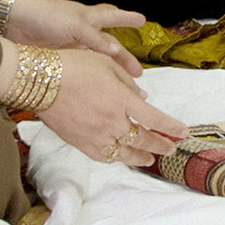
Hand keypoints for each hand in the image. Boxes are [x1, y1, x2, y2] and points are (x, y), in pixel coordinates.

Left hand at [3, 0, 148, 76]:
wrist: (10, 22)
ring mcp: (70, 47)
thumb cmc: (44, 15)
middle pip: (108, 45)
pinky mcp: (57, 59)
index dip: (127, 19)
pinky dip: (89, 76)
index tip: (143, 20)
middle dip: (123, 57)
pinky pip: (80, 69)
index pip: (113, 17)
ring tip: (120, 85)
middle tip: (139, 72)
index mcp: (88, 17)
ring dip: (108, 71)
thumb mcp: (74, 24)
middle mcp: (82, 32)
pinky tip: (94, 84)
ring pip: (95, 60)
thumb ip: (95, 39)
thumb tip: (116, 51)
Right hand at [37, 49, 188, 167]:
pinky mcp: (79, 142)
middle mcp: (112, 121)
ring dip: (140, 157)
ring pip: (124, 153)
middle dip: (160, 146)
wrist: (41, 80)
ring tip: (150, 160)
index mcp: (123, 100)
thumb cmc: (75, 66)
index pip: (155, 119)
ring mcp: (95, 134)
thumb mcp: (108, 64)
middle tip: (170, 149)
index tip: (183, 133)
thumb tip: (141, 96)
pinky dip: (115, 157)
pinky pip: (102, 155)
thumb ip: (128, 82)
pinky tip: (120, 156)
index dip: (171, 128)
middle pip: (143, 139)